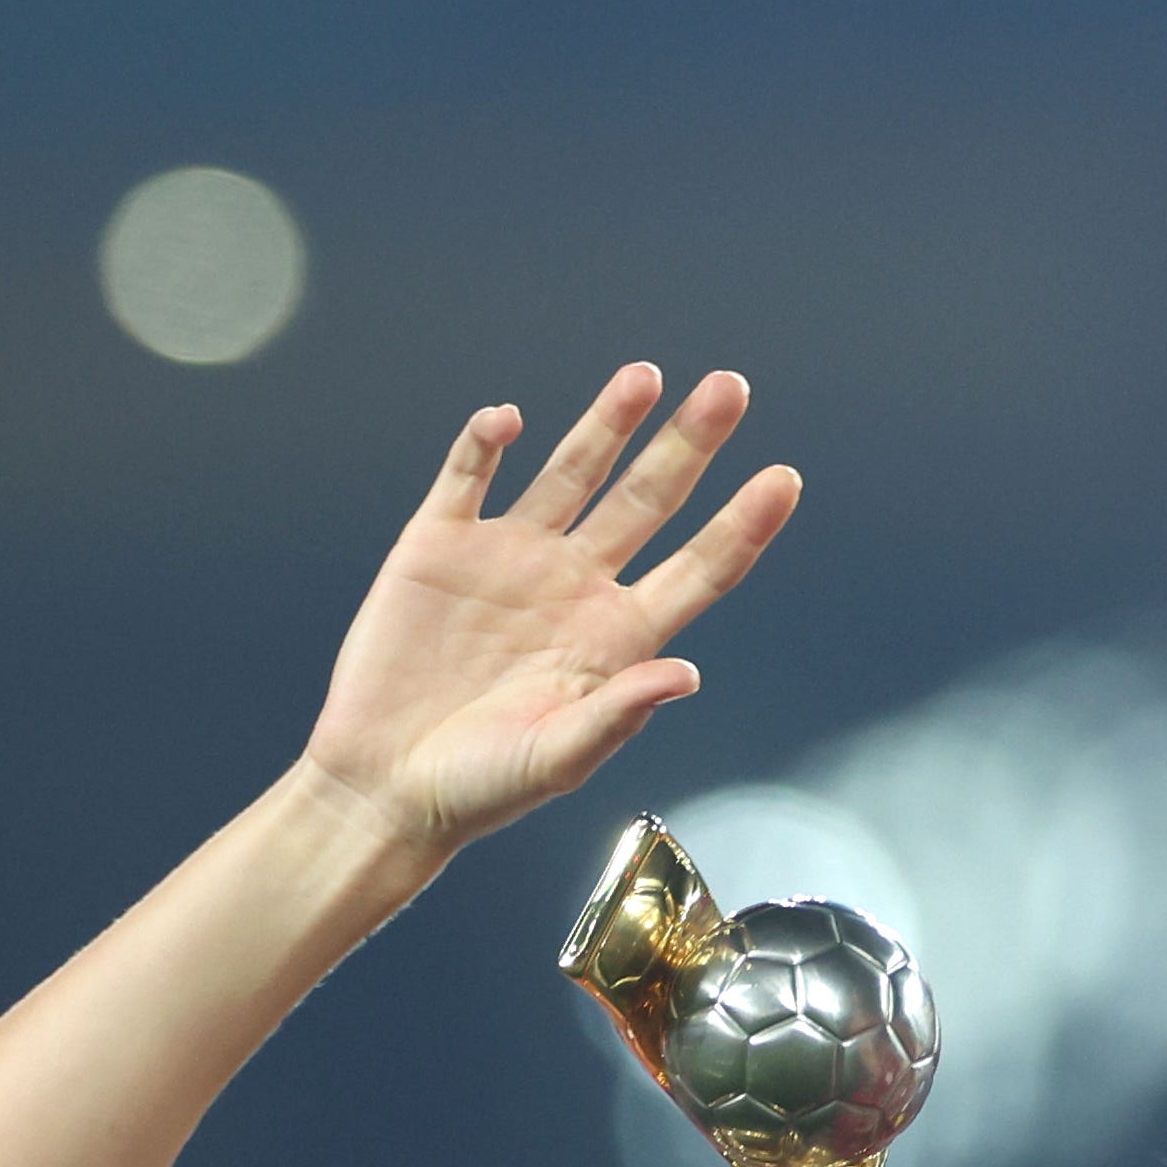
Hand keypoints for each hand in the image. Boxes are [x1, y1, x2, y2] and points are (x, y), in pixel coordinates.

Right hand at [299, 364, 803, 856]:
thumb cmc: (479, 788)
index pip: (698, 569)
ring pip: (573, 472)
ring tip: (643, 378)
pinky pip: (468, 476)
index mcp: (616, 637)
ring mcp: (509, 558)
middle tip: (729, 388)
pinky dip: (484, 444)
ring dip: (607, 424)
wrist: (382, 785)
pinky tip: (508, 422)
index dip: (742, 525)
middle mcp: (574, 585)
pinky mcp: (440, 546)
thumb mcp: (556, 759)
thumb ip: (619, 713)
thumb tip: (687, 674)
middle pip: (648, 500)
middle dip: (688, 445)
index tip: (784, 479)